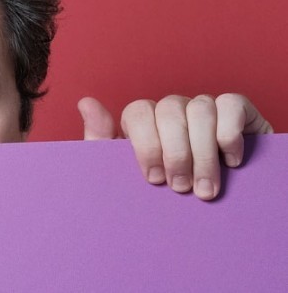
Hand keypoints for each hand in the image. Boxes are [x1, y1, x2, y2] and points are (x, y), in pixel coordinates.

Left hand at [79, 93, 272, 199]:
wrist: (205, 221)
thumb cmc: (160, 193)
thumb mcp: (124, 174)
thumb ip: (101, 140)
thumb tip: (86, 102)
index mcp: (145, 121)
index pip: (138, 112)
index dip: (146, 144)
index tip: (153, 179)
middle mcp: (173, 110)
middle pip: (169, 110)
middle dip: (176, 153)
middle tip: (181, 189)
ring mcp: (204, 108)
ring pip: (200, 108)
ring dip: (203, 153)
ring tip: (205, 188)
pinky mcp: (236, 111)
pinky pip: (231, 104)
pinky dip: (229, 133)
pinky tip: (230, 160)